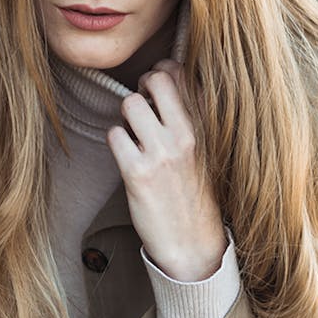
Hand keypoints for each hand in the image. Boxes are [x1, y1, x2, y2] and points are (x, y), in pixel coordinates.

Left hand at [106, 59, 226, 281]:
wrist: (193, 244)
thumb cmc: (194, 193)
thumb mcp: (202, 148)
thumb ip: (188, 116)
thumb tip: (163, 80)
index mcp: (203, 126)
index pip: (179, 73)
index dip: (160, 74)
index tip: (155, 92)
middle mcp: (185, 135)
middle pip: (155, 78)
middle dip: (141, 87)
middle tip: (141, 108)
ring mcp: (162, 153)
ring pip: (130, 103)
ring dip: (125, 117)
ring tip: (134, 136)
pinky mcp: (138, 173)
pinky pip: (114, 135)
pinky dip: (116, 142)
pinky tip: (126, 157)